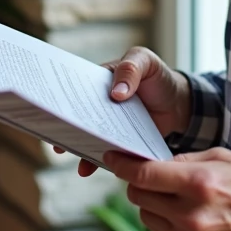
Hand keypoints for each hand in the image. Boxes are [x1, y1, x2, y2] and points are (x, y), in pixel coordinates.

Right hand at [54, 47, 191, 176]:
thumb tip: (116, 94)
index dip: (61, 96)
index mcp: (100, 80)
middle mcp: (99, 104)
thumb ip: (130, 70)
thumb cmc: (158, 77)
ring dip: (76, 145)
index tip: (51, 106)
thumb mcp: (146, 61)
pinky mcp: (119, 142)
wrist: (179, 104)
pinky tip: (87, 169)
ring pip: (88, 135)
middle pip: (77, 114)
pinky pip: (104, 151)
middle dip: (64, 124)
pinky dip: (95, 160)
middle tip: (53, 135)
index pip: (75, 87)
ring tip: (67, 154)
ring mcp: (108, 124)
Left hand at [103, 148, 230, 230]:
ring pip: (147, 215)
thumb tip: (154, 163)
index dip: (122, 165)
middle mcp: (192, 214)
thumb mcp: (223, 157)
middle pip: (139, 196)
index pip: (144, 175)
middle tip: (157, 177)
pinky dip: (167, 222)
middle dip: (142, 183)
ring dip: (155, 204)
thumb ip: (184, 161)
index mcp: (200, 183)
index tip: (112, 158)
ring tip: (181, 198)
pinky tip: (189, 215)